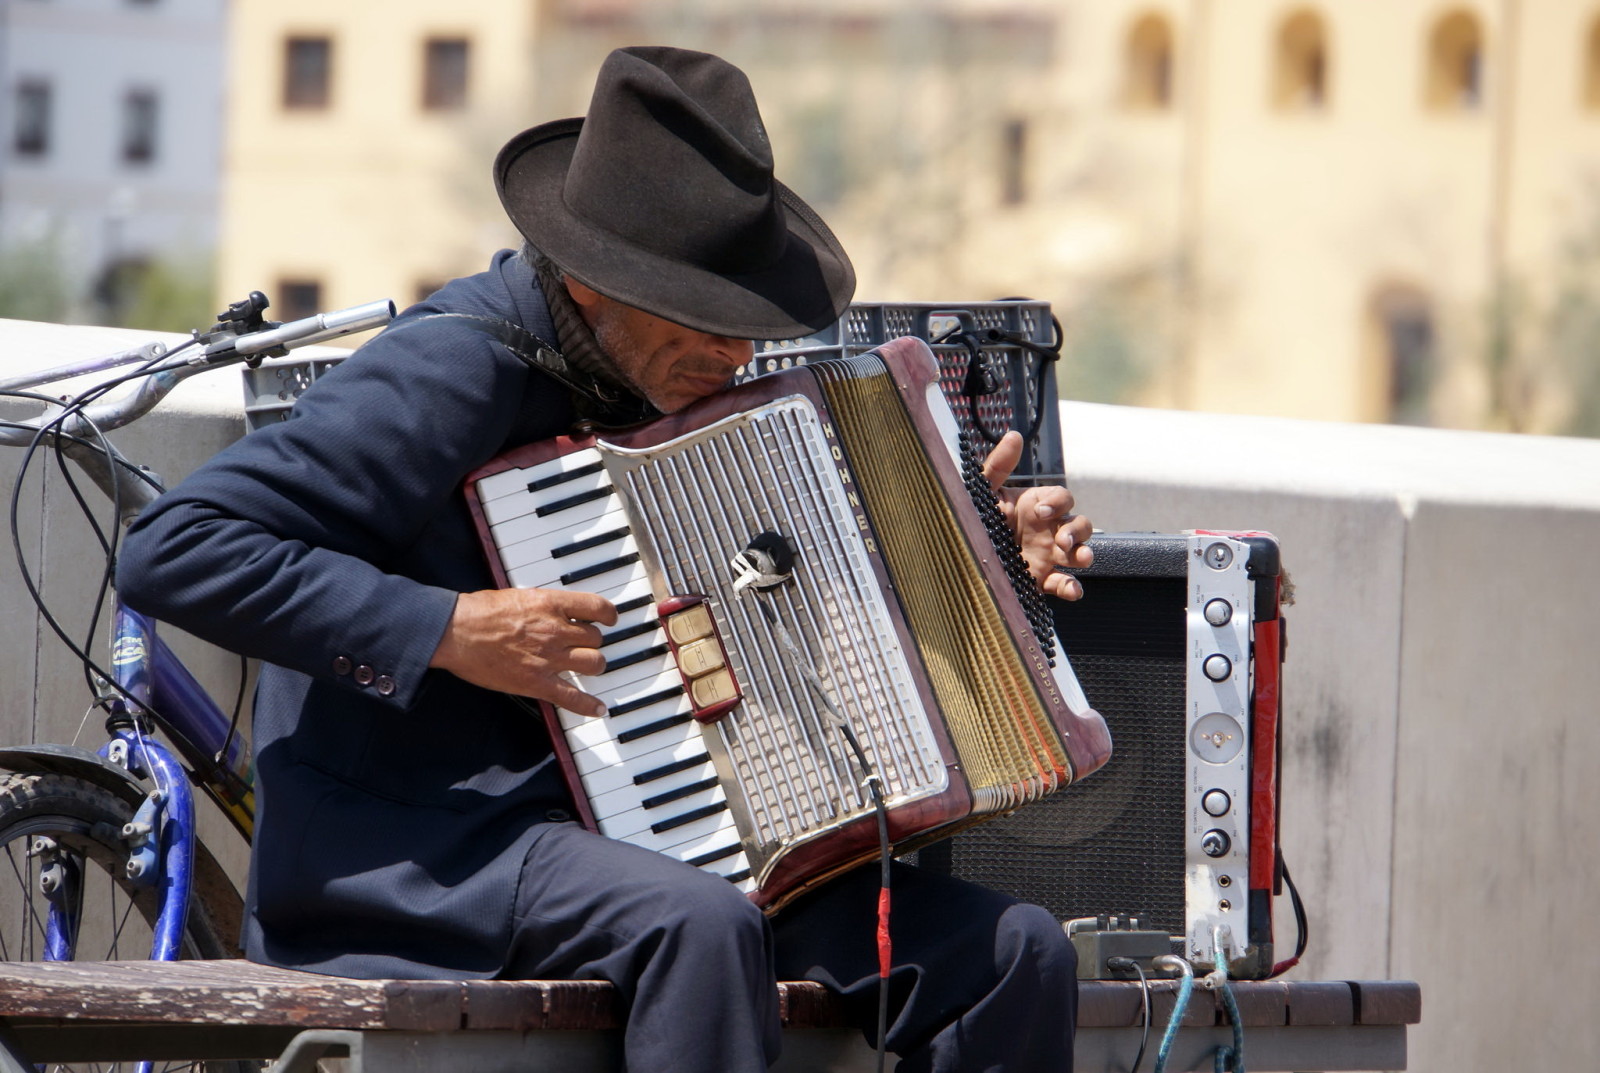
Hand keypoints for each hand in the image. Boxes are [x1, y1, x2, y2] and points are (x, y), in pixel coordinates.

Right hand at [429, 587, 617, 715]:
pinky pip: (572, 697)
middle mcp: (555, 631)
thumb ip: (544, 605)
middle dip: (592, 641)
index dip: (608, 615)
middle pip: (596, 638)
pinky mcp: (536, 682)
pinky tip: (598, 709)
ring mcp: (548, 658)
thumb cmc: (479, 612)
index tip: (608, 619)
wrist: (456, 631)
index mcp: (551, 604)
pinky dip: (588, 705)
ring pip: (594, 663)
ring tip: (586, 666)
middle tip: (583, 644)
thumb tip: (559, 611)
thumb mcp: (519, 596)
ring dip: (593, 665)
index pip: (597, 607)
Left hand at [981, 430, 1093, 599]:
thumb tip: (1014, 435)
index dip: (1058, 503)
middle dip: (1077, 531)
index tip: (1042, 511)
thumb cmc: (973, 518)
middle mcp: (1046, 530)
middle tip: (1062, 540)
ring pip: (1079, 552)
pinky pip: (1064, 584)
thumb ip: (998, 465)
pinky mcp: (1041, 579)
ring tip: (1079, 558)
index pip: (1062, 498)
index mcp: (1035, 506)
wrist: (958, 556)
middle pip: (1080, 524)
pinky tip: (1072, 590)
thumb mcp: (982, 492)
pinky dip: (1072, 588)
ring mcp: (1047, 555)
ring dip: (1084, 554)